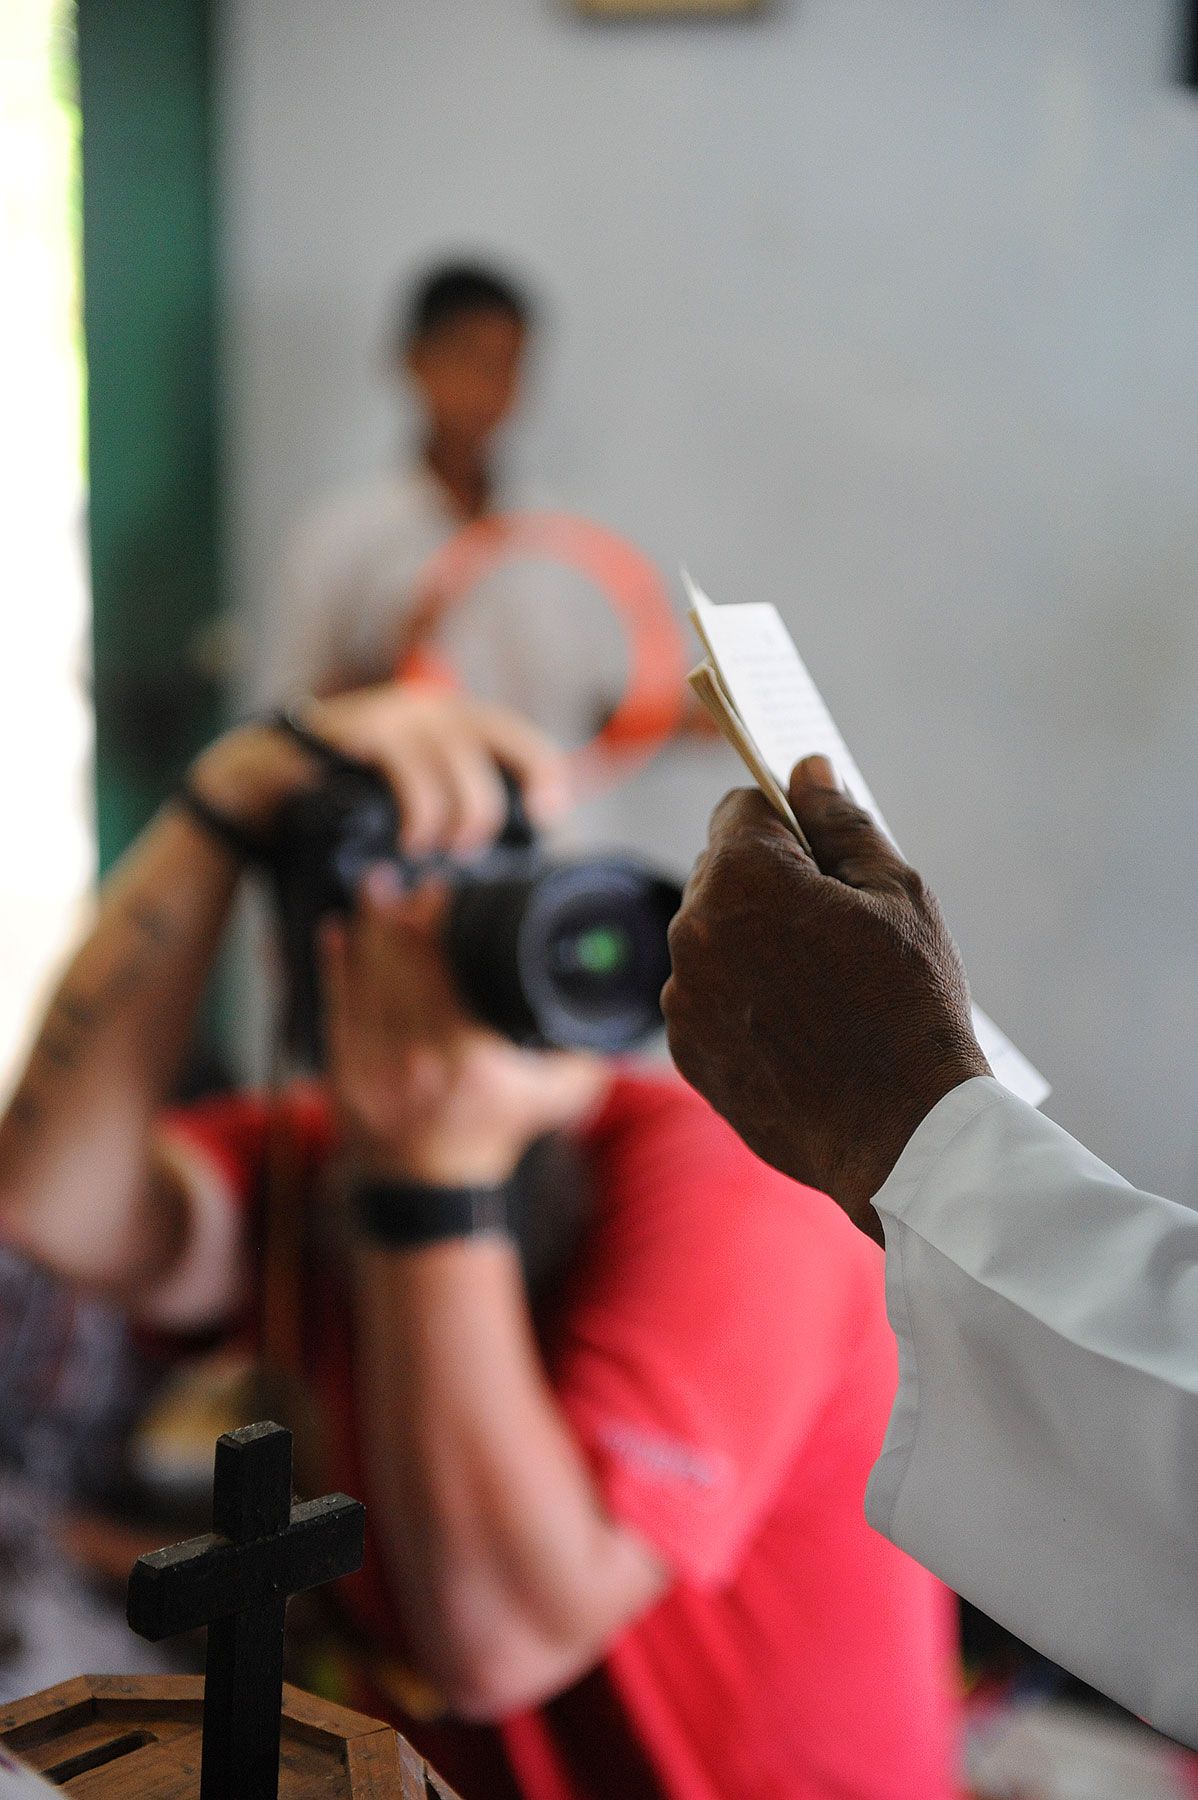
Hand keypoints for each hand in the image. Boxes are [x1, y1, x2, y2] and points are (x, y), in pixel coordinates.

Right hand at [188, 684, 569, 852]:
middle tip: (470, 849)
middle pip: (497, 748)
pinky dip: (420, 812)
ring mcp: (394, 714)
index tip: (549, 815)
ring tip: (433, 849)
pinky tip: (409, 840)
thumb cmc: (335, 799)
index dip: (544, 773)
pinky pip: (412, 771)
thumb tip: (494, 850)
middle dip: (493, 806)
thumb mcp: (403, 797)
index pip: (519, 737)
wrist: (256, 786)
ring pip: (458, 764)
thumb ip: (448, 803)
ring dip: (456, 817)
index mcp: (447, 720)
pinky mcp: (362, 731)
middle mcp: (427, 706)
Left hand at [320, 871, 605, 1185]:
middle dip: (400, 912)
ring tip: (376, 887)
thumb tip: (614, 1009)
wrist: (430, 1188)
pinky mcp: (343, 1069)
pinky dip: (335, 965)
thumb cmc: (494, 1135)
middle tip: (407, 877)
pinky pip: (335, 1004)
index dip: (436, 919)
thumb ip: (584, 1055)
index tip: (442, 890)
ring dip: (369, 927)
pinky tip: (336, 930)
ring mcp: (374, 1063)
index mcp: (468, 1057)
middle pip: (401, 961)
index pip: (445, 966)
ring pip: (366, 977)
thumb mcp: (556, 1100)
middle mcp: (418, 1057)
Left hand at [662, 757, 988, 1236]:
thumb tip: (805, 770)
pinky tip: (798, 1029)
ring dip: (752, 944)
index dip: (785, 822)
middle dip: (768, 883)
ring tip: (822, 988)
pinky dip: (740, 1000)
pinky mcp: (685, 1050)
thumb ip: (840, 822)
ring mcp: (683, 995)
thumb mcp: (897, 893)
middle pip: (721, 873)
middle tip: (836, 929)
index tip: (820, 853)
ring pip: (712, 938)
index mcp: (743, 875)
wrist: (901, 1137)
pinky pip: (706, 997)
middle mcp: (693, 929)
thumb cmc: (910, 1006)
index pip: (741, 809)